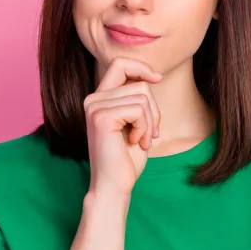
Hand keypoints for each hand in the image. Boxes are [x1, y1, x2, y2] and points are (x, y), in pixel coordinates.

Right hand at [83, 57, 162, 197]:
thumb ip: (137, 99)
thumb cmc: (127, 158)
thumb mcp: (136, 122)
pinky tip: (136, 143)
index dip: (141, 66)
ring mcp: (95, 107)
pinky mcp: (101, 117)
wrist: (114, 185)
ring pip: (142, 97)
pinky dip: (145, 127)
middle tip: (150, 133)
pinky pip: (138, 110)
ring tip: (141, 140)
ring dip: (150, 122)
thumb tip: (153, 76)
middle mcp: (93, 99)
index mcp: (99, 98)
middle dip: (153, 109)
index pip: (120, 64)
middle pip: (139, 84)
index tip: (157, 79)